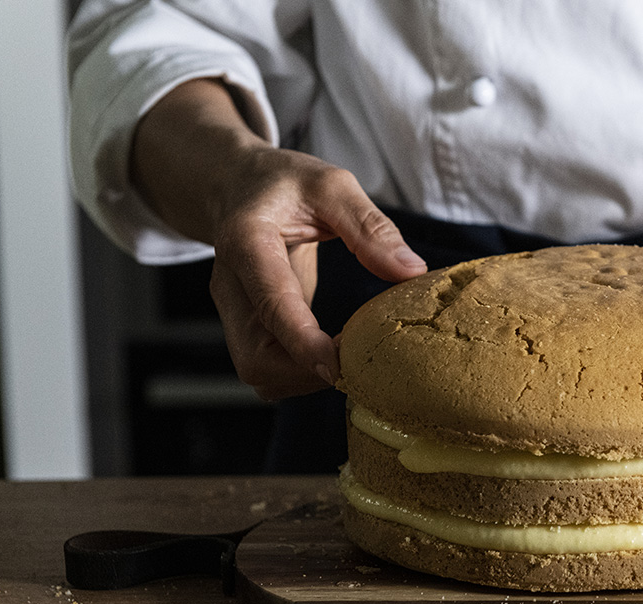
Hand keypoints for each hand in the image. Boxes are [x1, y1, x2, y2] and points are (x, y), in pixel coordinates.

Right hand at [206, 146, 425, 399]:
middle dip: (307, 374)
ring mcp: (235, 314)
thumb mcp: (332, 186)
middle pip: (255, 358)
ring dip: (307, 380)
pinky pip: (269, 370)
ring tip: (352, 357)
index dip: (302, 341)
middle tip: (360, 361)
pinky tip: (335, 354)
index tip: (338, 366)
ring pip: (260, 373)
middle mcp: (231, 286)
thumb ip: (370, 227)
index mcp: (246, 242)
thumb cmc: (285, 185)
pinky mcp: (248, 329)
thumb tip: (411, 271)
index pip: (270, 302)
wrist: (239, 188)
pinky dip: (302, 376)